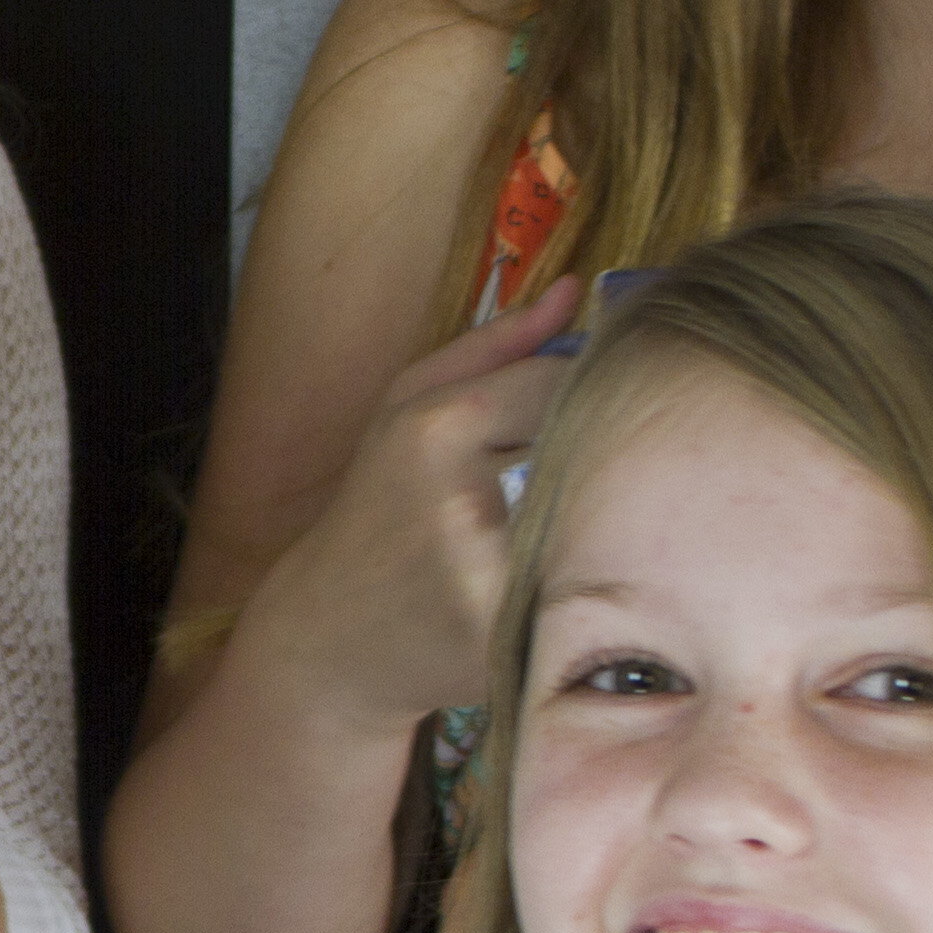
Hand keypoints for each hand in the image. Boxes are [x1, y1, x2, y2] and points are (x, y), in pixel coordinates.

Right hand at [230, 280, 583, 731]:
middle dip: (597, 454)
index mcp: (440, 428)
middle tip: (577, 472)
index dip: (581, 395)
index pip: (566, 381)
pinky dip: (590, 568)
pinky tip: (557, 572)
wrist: (331, 640)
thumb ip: (495, 345)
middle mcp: (468, 498)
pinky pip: (589, 577)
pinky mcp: (515, 632)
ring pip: (599, 513)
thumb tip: (577, 292)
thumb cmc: (376, 509)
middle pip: (593, 447)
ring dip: (601, 511)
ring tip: (565, 522)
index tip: (570, 415)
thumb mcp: (405, 407)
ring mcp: (492, 574)